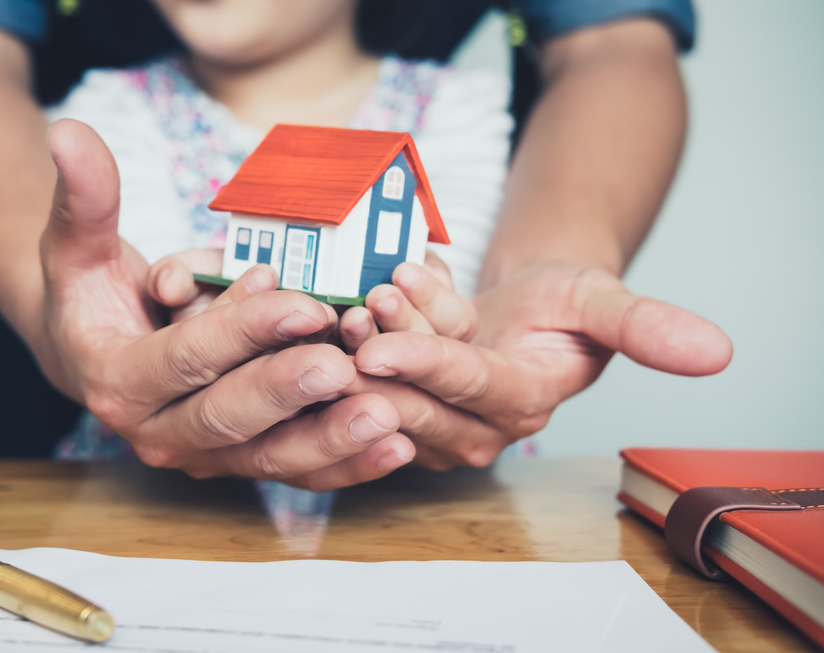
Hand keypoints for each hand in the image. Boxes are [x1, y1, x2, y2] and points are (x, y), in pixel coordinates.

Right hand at [35, 119, 412, 489]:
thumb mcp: (80, 246)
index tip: (305, 302)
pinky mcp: (241, 463)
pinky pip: (295, 470)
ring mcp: (205, 456)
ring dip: (331, 441)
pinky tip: (394, 446)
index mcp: (119, 383)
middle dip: (291, 391)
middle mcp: (159, 434)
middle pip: (230, 418)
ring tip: (389, 419)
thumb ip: (85, 198)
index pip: (186, 358)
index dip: (245, 331)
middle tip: (348, 366)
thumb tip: (68, 133)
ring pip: (270, 457)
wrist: (98, 355)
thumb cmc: (96, 296)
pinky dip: (345, 464)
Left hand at [348, 261, 732, 469]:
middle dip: (382, 360)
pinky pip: (378, 376)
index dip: (426, 366)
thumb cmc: (568, 301)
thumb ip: (649, 327)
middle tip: (354, 318)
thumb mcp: (606, 302)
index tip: (377, 346)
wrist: (533, 304)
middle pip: (418, 401)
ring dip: (366, 345)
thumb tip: (719, 352)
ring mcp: (440, 417)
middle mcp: (479, 423)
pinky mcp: (410, 402)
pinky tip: (368, 298)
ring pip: (391, 389)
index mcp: (526, 401)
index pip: (471, 387)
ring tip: (358, 300)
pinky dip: (366, 338)